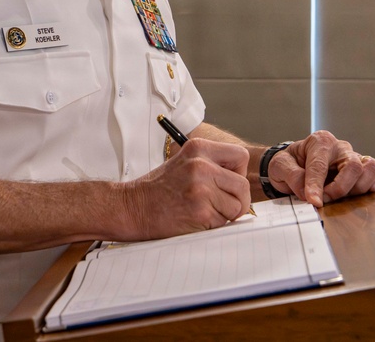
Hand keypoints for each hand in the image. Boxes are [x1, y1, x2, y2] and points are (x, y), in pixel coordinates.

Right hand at [120, 138, 250, 239]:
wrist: (132, 207)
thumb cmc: (159, 189)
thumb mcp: (184, 163)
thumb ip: (212, 165)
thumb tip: (241, 180)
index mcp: (198, 148)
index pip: (240, 155)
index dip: (238, 173)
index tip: (227, 183)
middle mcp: (201, 165)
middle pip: (242, 185)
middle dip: (237, 200)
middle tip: (219, 206)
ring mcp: (200, 188)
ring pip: (237, 206)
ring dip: (225, 215)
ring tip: (202, 211)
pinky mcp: (200, 211)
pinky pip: (223, 222)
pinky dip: (213, 225)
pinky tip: (194, 219)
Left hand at [267, 131, 374, 206]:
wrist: (294, 164)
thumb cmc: (289, 163)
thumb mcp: (279, 166)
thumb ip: (291, 175)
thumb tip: (307, 192)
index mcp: (319, 142)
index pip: (320, 165)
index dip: (316, 186)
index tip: (314, 202)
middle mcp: (340, 147)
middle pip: (353, 166)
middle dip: (340, 188)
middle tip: (325, 201)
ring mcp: (355, 157)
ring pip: (371, 168)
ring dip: (359, 188)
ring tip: (343, 197)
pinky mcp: (364, 168)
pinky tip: (371, 191)